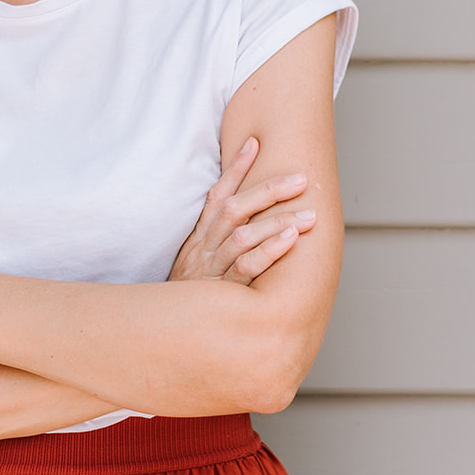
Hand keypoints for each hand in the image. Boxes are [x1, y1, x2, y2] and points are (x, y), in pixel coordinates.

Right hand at [169, 136, 315, 285]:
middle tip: (301, 179)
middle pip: (235, 209)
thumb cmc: (189, 296)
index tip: (255, 142)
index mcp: (200, 237)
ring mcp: (213, 269)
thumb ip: (216, 240)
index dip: (235, 168)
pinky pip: (247, 267)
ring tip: (308, 214)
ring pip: (243, 236)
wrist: (166, 332)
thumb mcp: (195, 263)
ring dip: (277, 221)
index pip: (218, 194)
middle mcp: (205, 248)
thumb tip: (244, 216)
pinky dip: (269, 251)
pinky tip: (291, 239)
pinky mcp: (223, 293)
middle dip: (269, 190)